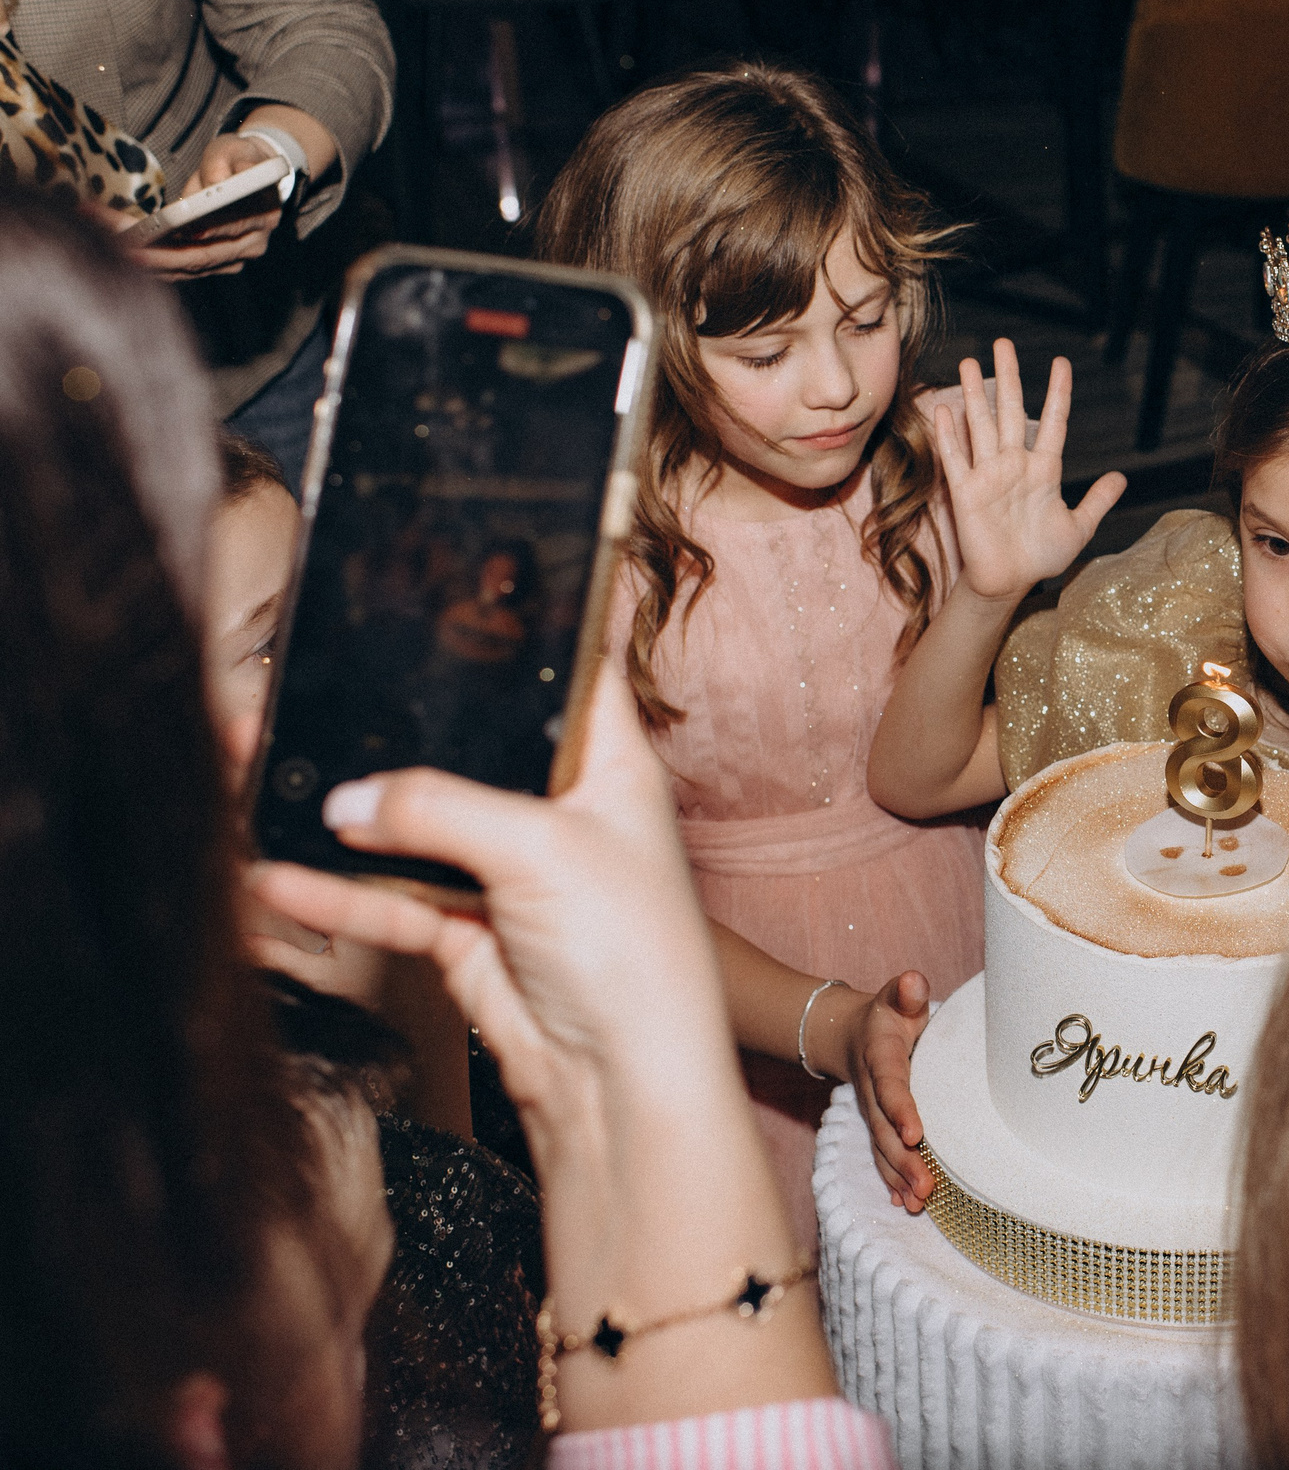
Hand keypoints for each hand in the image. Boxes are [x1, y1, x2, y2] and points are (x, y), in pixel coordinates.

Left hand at [131, 131, 287, 279]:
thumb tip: (215, 182)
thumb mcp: (233, 149)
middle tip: (126, 249)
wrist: (252, 179)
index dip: (204, 231)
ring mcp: (237, 258)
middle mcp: (253, 243)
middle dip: (163, 255)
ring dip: (153, 263)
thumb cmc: (238, 160)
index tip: (179, 231)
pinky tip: (129, 259)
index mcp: (263, 213)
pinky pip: (185, 271)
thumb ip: (223, 162)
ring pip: (191, 267)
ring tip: (117, 251)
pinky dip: (157, 267)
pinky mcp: (218, 265)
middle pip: (205, 255)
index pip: (231, 227)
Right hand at [245, 663, 731, 1140]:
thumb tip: (347, 797)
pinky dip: (335, 891)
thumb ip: (441, 810)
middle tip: (303, 703)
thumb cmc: (631, 951)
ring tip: (257, 779)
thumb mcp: (542, 850)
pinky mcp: (469, 933)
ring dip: (342, 816)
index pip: (566, 676)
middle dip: (388, 738)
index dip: (514, 641)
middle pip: (465, 754)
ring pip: (412, 830)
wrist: (623, 1083)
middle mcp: (560, 811)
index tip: (437, 605)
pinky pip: (390, 899)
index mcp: (610, 766)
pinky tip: (273, 875)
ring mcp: (511, 872)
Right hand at [850, 971, 934, 1212]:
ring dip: (899, 1177)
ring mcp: (873, 1113)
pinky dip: (893, 1180)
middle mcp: (873, 1092)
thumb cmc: (889, 1014)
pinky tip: (908, 1203)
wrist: (853, 1033)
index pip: (891, 1086)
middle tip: (926, 1187)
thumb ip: (906, 992)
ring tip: (920, 1203)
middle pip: (885, 1130)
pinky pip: (883, 1156)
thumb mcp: (897, 997)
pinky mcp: (878, 1126)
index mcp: (881, 1059)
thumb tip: (913, 982)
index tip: (915, 1134)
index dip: (901, 1109)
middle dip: (904, 1161)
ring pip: (883, 1150)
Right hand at [933, 339, 1124, 604]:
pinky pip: (956, 459)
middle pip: (1010, 411)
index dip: (1057, 393)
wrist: (1009, 582)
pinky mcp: (966, 492)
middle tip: (1004, 342)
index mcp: (1045, 470)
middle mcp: (1015, 465)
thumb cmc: (1041, 556)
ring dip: (976, 394)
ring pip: (981, 426)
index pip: (1053, 422)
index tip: (1061, 363)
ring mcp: (989, 475)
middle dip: (1008, 376)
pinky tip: (944, 409)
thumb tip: (1121, 477)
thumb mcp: (1078, 528)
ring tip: (970, 361)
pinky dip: (950, 435)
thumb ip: (1097, 501)